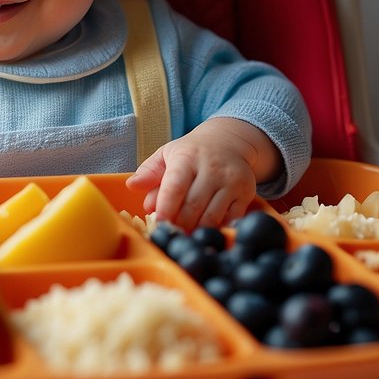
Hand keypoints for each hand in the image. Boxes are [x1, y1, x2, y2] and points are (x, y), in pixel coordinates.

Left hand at [125, 118, 279, 228]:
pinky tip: (204, 232)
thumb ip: (148, 171)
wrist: (229, 142)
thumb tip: (132, 186)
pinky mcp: (246, 194)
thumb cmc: (191, 153)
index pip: (175, 186)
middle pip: (193, 206)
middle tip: (169, 235)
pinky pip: (230, 220)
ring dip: (195, 231)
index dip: (166, 207)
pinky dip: (215, 230)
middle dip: (178, 225)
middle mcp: (213, 168)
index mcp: (188, 157)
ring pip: (212, 217)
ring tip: (183, 236)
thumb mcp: (167, 154)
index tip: (158, 224)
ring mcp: (232, 182)